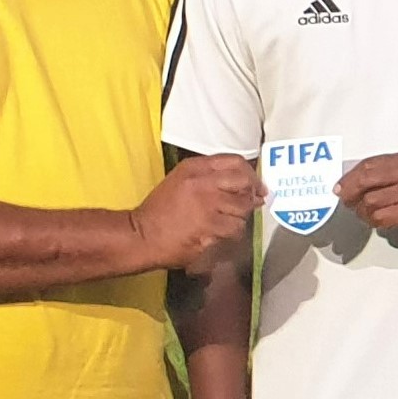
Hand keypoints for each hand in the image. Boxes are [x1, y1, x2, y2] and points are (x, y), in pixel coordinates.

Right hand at [131, 155, 263, 270]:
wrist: (141, 236)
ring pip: (243, 208)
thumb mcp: (182, 182)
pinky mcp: (210, 226)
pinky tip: (218, 235)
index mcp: (195, 168)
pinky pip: (235, 228)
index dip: (251, 175)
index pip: (236, 162)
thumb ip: (211, 177)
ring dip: (239, 218)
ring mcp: (208, 205)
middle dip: (251, 195)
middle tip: (250, 204)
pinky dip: (231, 234)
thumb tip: (248, 185)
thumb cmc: (161, 210)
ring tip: (224, 223)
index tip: (256, 186)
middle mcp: (203, 183)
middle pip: (244, 183)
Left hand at [337, 152, 397, 240]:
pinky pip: (381, 218)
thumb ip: (389, 173)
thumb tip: (354, 181)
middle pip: (365, 180)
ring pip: (370, 203)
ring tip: (367, 215)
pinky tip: (379, 223)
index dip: (350, 176)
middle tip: (345, 202)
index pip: (370, 164)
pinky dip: (375, 222)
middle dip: (349, 193)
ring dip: (363, 212)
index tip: (340, 187)